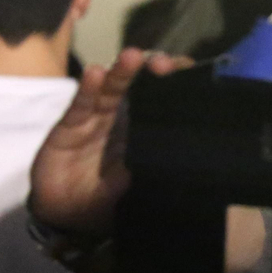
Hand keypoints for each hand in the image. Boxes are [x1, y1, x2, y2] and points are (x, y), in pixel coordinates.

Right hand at [28, 48, 189, 233]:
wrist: (69, 215)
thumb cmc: (110, 198)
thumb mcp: (144, 186)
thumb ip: (164, 169)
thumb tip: (202, 159)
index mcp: (147, 131)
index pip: (165, 99)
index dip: (176, 83)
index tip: (189, 74)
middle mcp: (124, 118)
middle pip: (140, 86)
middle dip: (152, 71)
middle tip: (163, 64)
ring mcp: (97, 119)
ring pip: (112, 89)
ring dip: (122, 72)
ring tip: (132, 57)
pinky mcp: (71, 126)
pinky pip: (82, 105)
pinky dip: (88, 89)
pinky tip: (95, 74)